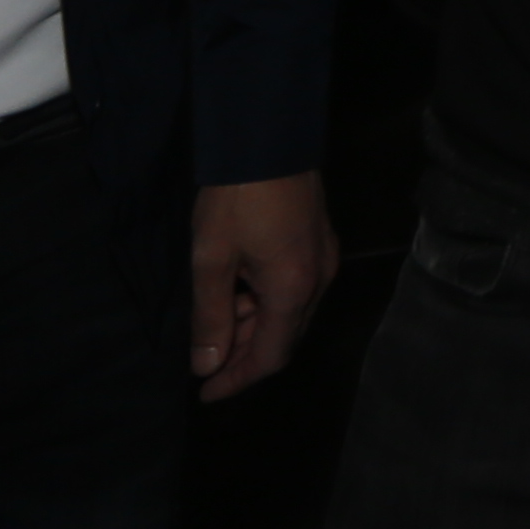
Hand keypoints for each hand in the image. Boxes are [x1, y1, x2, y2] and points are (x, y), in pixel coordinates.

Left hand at [189, 170, 337, 399]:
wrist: (268, 135)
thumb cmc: (235, 197)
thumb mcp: (211, 259)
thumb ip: (211, 317)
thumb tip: (207, 364)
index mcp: (293, 290)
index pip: (270, 357)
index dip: (237, 380)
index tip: (205, 393)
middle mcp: (318, 281)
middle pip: (285, 339)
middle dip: (245, 356)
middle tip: (206, 363)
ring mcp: (324, 260)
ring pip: (290, 314)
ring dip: (255, 328)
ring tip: (216, 325)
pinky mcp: (320, 242)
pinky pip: (296, 291)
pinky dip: (267, 303)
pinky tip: (240, 294)